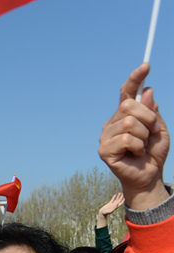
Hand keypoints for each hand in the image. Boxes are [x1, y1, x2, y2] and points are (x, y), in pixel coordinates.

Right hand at [96, 193, 124, 227]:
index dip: (123, 200)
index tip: (125, 197)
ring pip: (116, 200)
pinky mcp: (109, 204)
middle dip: (121, 197)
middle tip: (123, 193)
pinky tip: (115, 195)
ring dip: (118, 196)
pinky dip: (114, 197)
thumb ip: (114, 208)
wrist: (102, 213)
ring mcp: (112, 204)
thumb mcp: (110, 211)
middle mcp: (115, 205)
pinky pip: (112, 200)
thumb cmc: (106, 213)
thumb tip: (117, 204)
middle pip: (119, 200)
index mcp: (116, 207)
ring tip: (120, 193)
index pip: (121, 203)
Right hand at [98, 63, 169, 209]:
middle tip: (151, 133)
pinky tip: (136, 154)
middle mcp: (112, 123)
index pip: (127, 93)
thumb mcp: (159, 128)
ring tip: (143, 147)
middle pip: (129, 106)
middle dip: (148, 118)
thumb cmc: (152, 153)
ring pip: (130, 123)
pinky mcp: (104, 150)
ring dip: (145, 136)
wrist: (149, 176)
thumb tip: (147, 91)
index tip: (146, 66)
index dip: (135, 79)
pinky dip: (138, 147)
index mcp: (124, 116)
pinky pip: (127, 139)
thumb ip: (152, 111)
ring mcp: (106, 136)